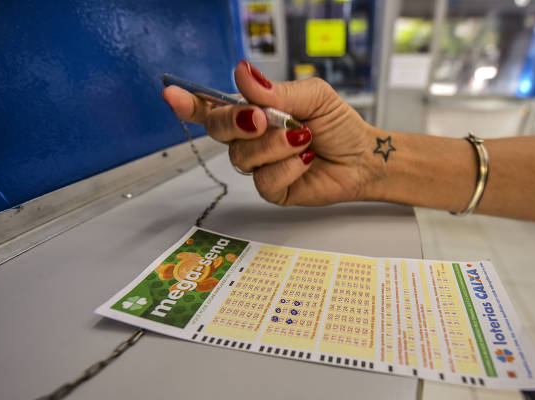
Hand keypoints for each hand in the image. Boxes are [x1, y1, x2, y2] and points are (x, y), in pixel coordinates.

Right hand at [162, 60, 377, 205]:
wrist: (362, 157)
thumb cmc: (337, 125)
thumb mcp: (312, 96)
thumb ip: (276, 90)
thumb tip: (242, 74)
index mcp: (254, 111)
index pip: (214, 106)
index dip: (190, 102)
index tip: (172, 94)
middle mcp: (250, 138)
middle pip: (218, 130)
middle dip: (236, 121)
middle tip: (262, 118)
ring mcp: (259, 166)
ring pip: (243, 156)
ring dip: (275, 145)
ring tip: (304, 138)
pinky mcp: (272, 190)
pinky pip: (264, 181)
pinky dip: (288, 168)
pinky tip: (306, 161)